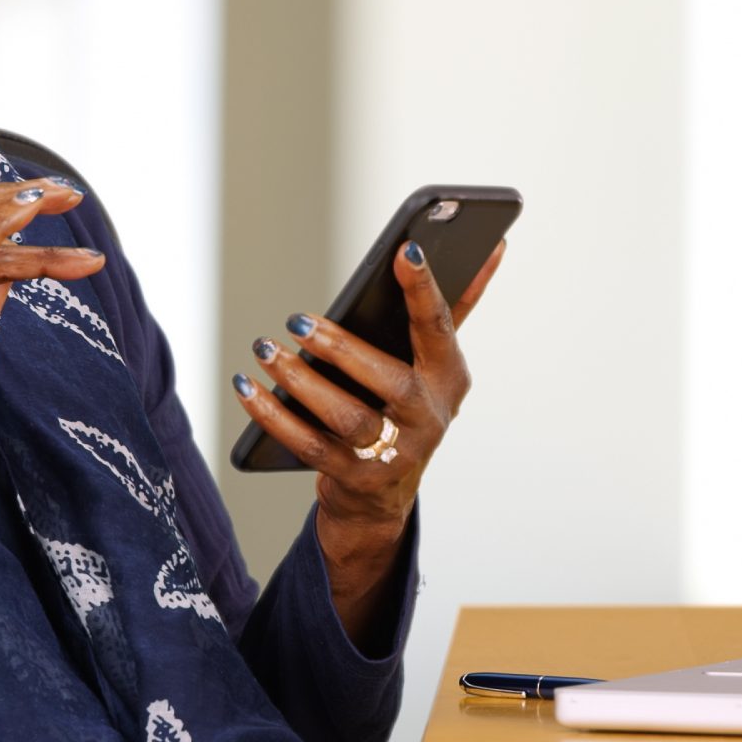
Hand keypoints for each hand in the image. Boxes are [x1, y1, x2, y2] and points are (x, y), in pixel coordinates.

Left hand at [231, 238, 505, 644]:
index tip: (406, 249)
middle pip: (390, 381)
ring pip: (348, 417)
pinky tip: (248, 386)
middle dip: (342, 348)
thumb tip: (493, 246)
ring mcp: (394, 454)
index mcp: (449, 378)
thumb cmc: (406, 407)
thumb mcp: (435, 361)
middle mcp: (429, 418)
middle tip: (297, 320)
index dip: (425, 289)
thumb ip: (458, 303)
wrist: (383, 495)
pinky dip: (274, 416)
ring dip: (301, 382)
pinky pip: (310, 446)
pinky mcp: (355, 478)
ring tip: (267, 349)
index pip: (439, 327)